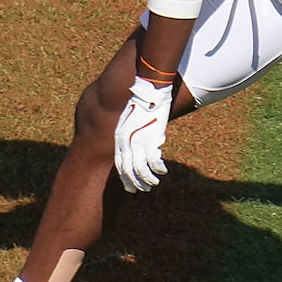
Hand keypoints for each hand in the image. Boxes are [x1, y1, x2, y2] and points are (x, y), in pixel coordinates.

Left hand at [113, 76, 174, 191]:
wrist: (149, 91)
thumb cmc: (141, 105)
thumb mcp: (129, 121)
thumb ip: (130, 135)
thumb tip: (135, 149)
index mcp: (119, 136)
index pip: (119, 163)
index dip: (124, 178)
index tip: (129, 187)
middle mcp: (126, 140)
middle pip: (127, 169)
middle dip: (134, 182)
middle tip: (140, 190)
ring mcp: (138, 139)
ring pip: (140, 168)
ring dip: (147, 179)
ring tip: (152, 184)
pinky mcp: (151, 137)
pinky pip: (153, 160)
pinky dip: (157, 168)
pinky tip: (162, 171)